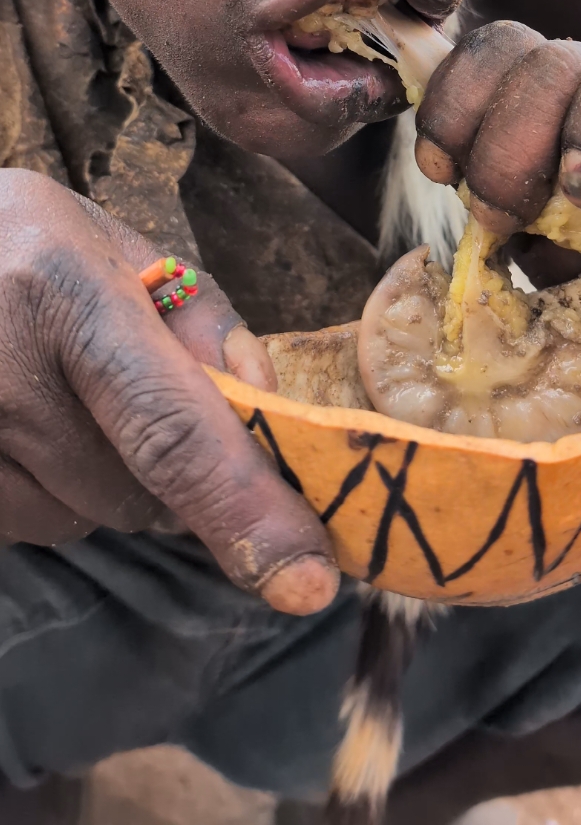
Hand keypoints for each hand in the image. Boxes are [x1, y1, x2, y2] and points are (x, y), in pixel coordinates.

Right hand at [0, 170, 338, 613]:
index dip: (242, 508)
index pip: (170, 426)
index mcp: (67, 292)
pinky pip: (28, 526)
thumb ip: (204, 324)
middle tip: (136, 398)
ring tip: (60, 394)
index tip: (307, 581)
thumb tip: (269, 414)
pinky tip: (21, 422)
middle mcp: (4, 371)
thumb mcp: (121, 250)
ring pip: (80, 519)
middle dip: (168, 470)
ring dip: (99, 481)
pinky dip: (46, 492)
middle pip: (133, 492)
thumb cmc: (28, 243)